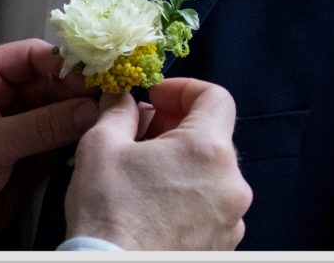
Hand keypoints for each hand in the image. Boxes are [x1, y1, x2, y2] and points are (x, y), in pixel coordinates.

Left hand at [0, 39, 99, 244]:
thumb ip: (39, 126)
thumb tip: (88, 109)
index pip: (28, 56)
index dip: (63, 61)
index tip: (96, 70)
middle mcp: (1, 96)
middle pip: (51, 82)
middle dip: (80, 89)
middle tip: (113, 96)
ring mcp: (18, 124)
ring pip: (61, 109)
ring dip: (84, 114)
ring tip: (113, 116)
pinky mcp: (31, 153)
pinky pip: (62, 138)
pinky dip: (80, 138)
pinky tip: (100, 137)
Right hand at [65, 78, 251, 249]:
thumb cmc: (109, 211)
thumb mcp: (101, 144)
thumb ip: (118, 110)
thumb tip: (122, 98)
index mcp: (207, 150)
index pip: (217, 97)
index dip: (184, 88)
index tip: (155, 97)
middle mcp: (231, 183)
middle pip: (213, 135)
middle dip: (176, 125)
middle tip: (139, 131)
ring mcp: (232, 218)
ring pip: (211, 172)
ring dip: (181, 161)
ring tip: (143, 170)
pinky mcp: (223, 244)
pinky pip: (211, 204)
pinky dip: (188, 193)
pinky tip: (153, 202)